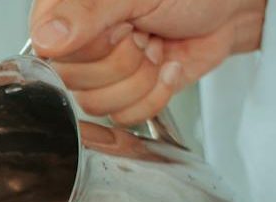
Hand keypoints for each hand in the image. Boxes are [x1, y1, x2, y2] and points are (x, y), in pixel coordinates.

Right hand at [29, 0, 267, 123]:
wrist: (229, 7)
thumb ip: (86, 11)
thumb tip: (46, 37)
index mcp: (65, 12)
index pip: (50, 53)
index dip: (93, 48)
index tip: (122, 24)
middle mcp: (76, 45)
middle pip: (75, 83)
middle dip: (124, 63)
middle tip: (144, 34)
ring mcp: (99, 73)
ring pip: (98, 105)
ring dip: (142, 79)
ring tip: (156, 49)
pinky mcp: (123, 95)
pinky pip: (123, 118)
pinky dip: (155, 95)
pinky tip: (164, 66)